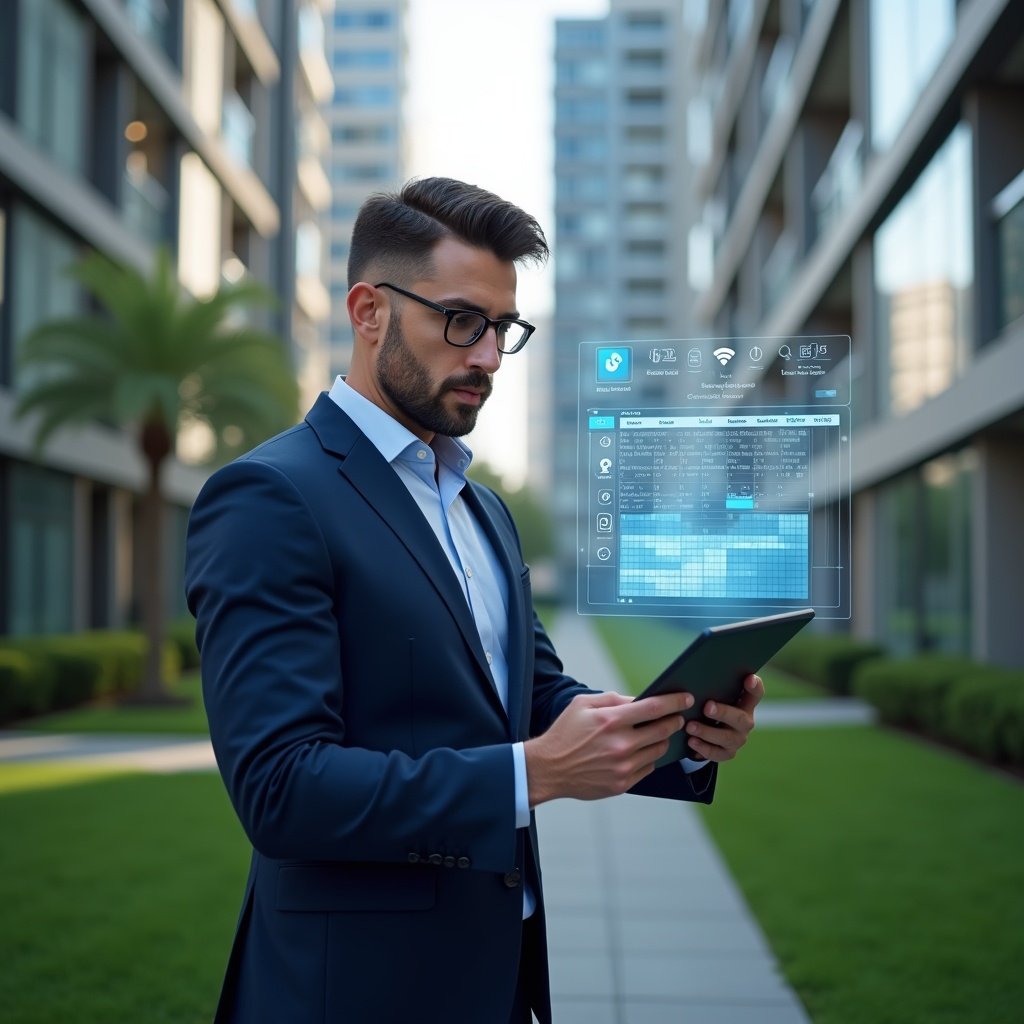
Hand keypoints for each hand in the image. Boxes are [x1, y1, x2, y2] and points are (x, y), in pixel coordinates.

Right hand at [524, 690, 691, 805]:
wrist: (548, 768)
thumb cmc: (565, 733)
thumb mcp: (582, 704)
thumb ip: (613, 699)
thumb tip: (639, 700)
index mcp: (611, 720)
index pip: (654, 707)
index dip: (675, 701)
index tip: (686, 698)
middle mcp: (621, 744)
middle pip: (663, 730)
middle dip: (675, 721)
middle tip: (677, 717)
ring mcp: (623, 767)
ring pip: (659, 750)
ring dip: (663, 740)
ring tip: (659, 733)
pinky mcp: (623, 784)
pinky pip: (649, 768)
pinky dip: (649, 758)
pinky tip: (642, 751)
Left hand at [684, 673, 762, 761]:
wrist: (709, 735)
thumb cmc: (712, 708)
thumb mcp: (716, 698)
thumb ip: (714, 689)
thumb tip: (695, 677)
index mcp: (745, 705)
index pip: (755, 694)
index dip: (754, 687)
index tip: (749, 678)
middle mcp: (745, 722)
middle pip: (740, 718)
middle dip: (723, 712)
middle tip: (707, 707)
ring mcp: (737, 739)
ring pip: (726, 738)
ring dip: (707, 732)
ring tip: (690, 727)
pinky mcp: (727, 753)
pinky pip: (717, 753)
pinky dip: (703, 748)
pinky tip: (691, 742)